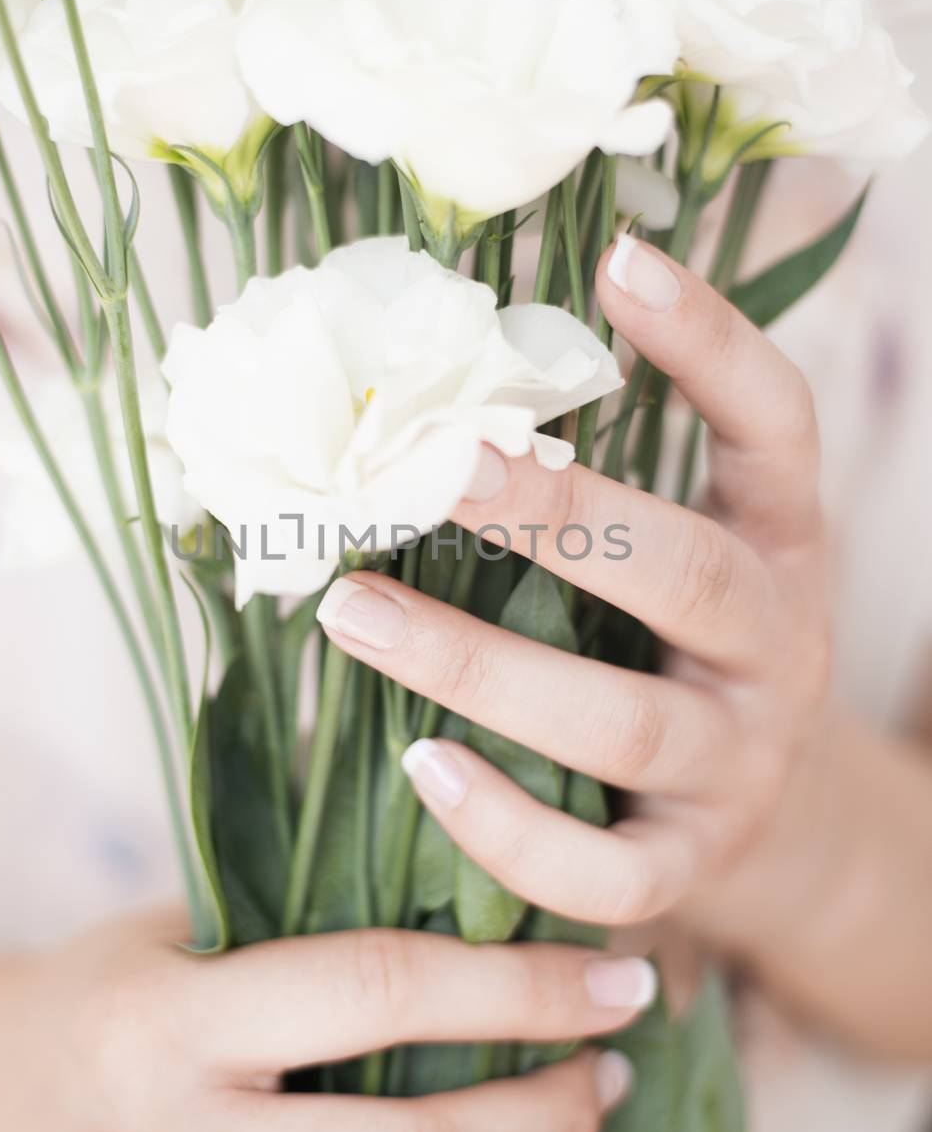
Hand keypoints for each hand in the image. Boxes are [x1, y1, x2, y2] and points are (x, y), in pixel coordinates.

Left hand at [316, 237, 831, 928]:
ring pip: (627, 725)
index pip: (777, 425)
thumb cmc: (685, 653)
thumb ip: (598, 490)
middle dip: (559, 517)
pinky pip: (609, 873)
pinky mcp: (691, 870)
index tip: (619, 258)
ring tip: (351, 611)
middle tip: (432, 462)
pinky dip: (512, 830)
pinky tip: (422, 769)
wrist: (779, 824)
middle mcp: (777, 648)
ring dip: (480, 667)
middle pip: (687, 574)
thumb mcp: (684, 552)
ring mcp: (740, 767)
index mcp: (779, 544)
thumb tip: (433, 389)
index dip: (711, 341)